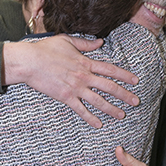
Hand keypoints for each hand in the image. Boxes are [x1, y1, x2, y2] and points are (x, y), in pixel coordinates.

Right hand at [3, 35, 139, 127]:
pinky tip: (98, 124)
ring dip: (111, 109)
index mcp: (85, 62)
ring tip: (121, 115)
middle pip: (109, 87)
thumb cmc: (45, 49)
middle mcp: (84, 76)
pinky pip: (81, 109)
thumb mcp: (67, 40)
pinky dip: (90, 117)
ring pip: (98, 101)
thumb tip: (100, 42)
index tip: (135, 81)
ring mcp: (75, 88)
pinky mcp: (65, 97)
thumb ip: (85, 44)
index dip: (124, 75)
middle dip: (124, 95)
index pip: (110, 69)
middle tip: (136, 101)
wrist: (30, 62)